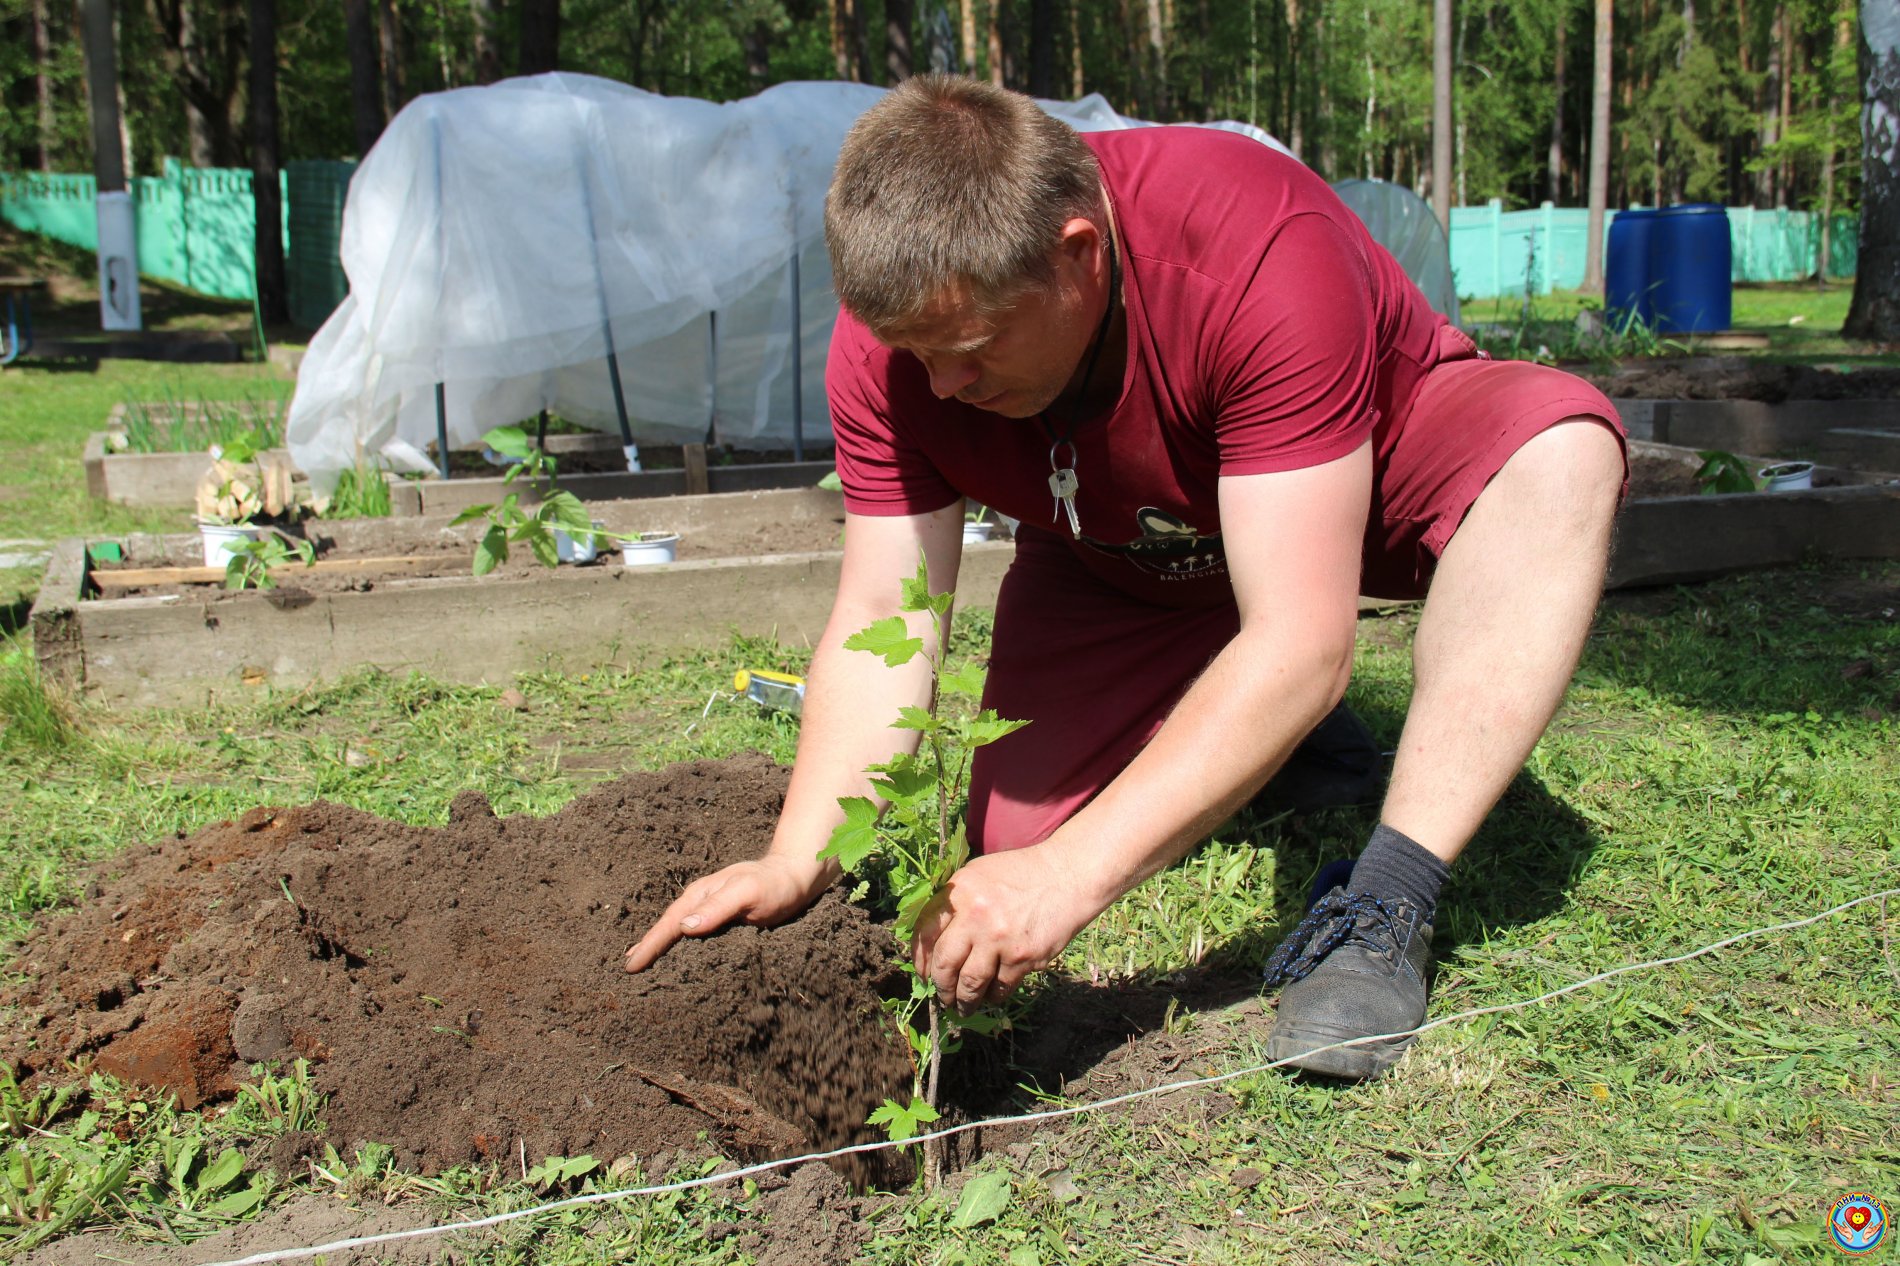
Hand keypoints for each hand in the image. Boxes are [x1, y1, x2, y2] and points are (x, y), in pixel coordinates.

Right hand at [624, 855, 828, 971]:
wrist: (798, 874)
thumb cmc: (774, 883)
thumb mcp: (747, 893)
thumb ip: (718, 908)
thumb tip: (685, 928)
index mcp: (701, 896)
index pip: (669, 926)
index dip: (650, 946)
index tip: (631, 966)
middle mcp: (702, 902)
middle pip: (668, 927)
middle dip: (647, 946)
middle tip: (628, 969)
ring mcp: (712, 910)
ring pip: (679, 930)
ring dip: (660, 945)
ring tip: (643, 962)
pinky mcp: (725, 919)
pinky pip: (696, 935)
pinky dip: (680, 944)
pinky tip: (679, 955)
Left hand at [911, 845, 1100, 1011]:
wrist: (1066, 876)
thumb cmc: (1021, 874)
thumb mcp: (978, 875)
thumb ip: (954, 903)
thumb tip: (933, 943)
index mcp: (958, 892)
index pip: (925, 934)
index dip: (921, 960)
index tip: (923, 974)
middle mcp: (974, 917)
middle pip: (944, 964)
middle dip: (940, 987)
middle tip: (942, 996)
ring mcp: (999, 939)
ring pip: (970, 984)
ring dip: (963, 1001)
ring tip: (963, 1007)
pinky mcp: (1023, 957)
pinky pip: (1000, 988)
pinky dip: (993, 996)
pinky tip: (992, 995)